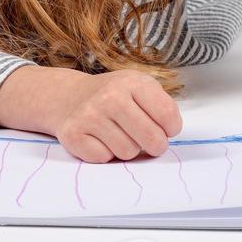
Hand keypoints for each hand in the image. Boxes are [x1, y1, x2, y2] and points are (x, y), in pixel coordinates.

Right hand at [48, 70, 181, 163]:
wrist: (70, 96)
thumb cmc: (115, 96)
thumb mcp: (141, 87)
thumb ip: (161, 107)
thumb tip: (166, 136)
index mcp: (132, 82)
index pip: (167, 115)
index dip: (171, 128)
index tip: (163, 127)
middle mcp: (110, 97)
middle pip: (152, 139)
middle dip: (154, 145)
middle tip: (146, 139)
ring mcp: (89, 115)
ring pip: (128, 152)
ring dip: (127, 148)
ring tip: (117, 134)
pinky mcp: (73, 134)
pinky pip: (104, 158)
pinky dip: (105, 153)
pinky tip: (99, 139)